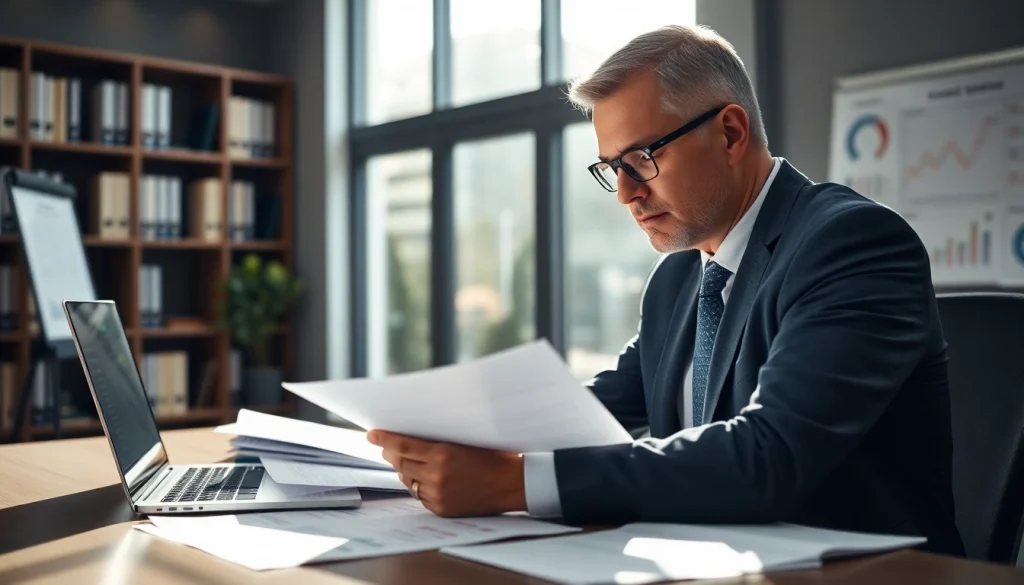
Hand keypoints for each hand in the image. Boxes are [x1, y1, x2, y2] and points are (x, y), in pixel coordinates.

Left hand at [366, 430, 526, 516]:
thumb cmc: (494, 457)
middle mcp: (436, 476)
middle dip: (392, 454)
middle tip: (388, 447)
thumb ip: (438, 442)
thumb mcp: (465, 441)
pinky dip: (418, 485)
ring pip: (408, 480)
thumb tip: (413, 439)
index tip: (372, 434)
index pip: (403, 445)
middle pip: (401, 464)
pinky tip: (424, 478)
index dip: (385, 439)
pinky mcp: (441, 508)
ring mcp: (437, 495)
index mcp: (442, 454)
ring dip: (404, 470)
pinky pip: (419, 495)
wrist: (512, 484)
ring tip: (407, 462)